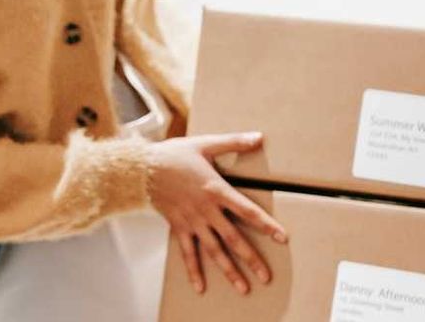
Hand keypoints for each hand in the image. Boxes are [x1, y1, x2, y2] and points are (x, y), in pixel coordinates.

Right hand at [147, 132, 287, 295]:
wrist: (142, 168)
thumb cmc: (174, 154)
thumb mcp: (205, 143)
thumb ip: (233, 142)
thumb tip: (259, 137)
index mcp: (216, 189)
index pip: (247, 210)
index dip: (266, 224)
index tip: (281, 238)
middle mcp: (206, 209)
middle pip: (232, 238)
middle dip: (250, 258)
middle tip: (266, 277)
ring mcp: (192, 221)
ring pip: (213, 250)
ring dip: (228, 270)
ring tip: (242, 287)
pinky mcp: (178, 226)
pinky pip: (187, 252)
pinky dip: (193, 270)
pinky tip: (200, 286)